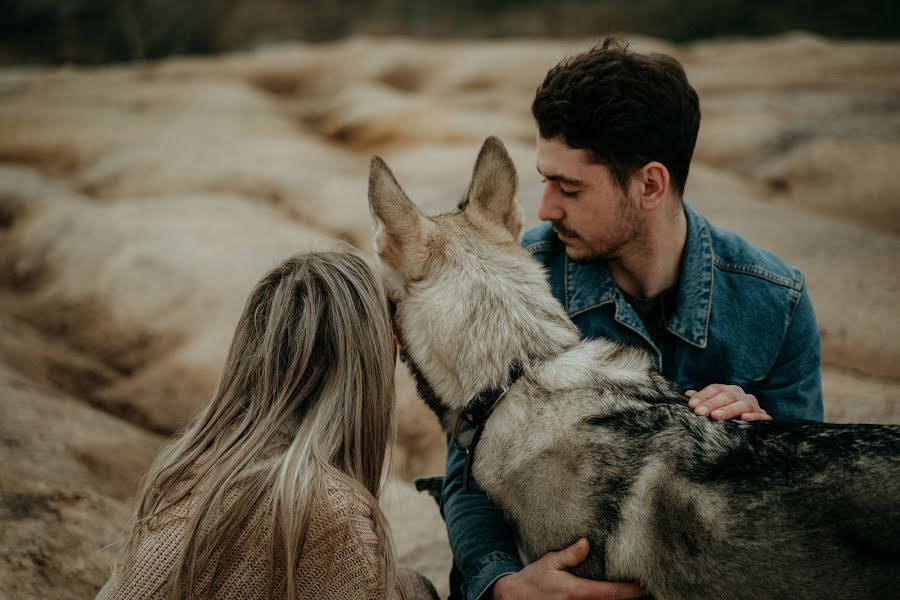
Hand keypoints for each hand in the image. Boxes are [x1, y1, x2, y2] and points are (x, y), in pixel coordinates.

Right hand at [492, 538, 646, 599]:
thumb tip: (586, 543)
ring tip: (635, 595)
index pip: (610, 593)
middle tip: (647, 591)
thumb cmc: (533, 580)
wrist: (514, 599)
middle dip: (629, 598)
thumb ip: (569, 555)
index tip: (644, 587)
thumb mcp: (549, 562)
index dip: (630, 592)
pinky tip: (613, 598)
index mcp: (576, 592)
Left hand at [686, 384, 770, 420]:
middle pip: (726, 396)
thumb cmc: (724, 415)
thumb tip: (688, 394)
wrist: (748, 425)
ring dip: (729, 410)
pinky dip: (754, 416)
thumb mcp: (712, 407)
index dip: (703, 396)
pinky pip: (761, 415)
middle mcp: (741, 395)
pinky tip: (745, 418)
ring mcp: (753, 404)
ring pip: (742, 404)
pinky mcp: (763, 416)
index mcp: (728, 390)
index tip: (691, 405)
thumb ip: (702, 401)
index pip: (715, 389)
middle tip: (699, 412)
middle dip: (712, 404)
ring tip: (716, 416)